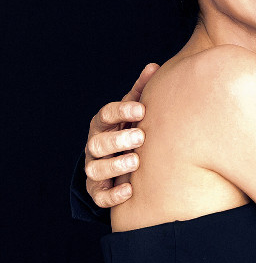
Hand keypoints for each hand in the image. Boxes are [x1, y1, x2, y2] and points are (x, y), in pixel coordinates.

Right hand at [85, 63, 159, 208]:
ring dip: (115, 165)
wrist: (119, 161)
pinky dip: (113, 195)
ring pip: (95, 169)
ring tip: (136, 161)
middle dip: (118, 139)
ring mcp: (94, 169)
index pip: (105, 115)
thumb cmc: (130, 130)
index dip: (121, 111)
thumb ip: (141, 92)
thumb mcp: (134, 112)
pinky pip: (100, 196)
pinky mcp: (98, 191)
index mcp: (103, 124)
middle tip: (140, 136)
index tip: (141, 109)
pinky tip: (130, 189)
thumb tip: (154, 67)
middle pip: (97, 143)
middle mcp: (95, 146)